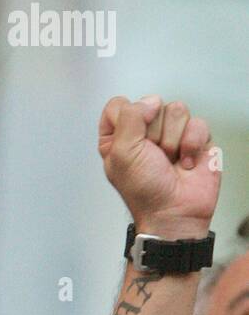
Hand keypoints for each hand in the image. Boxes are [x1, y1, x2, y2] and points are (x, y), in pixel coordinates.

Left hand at [98, 95, 218, 239]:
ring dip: (173, 141)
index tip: (129, 140)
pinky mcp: (195, 139)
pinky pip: (197, 123)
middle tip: (153, 157)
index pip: (119, 105)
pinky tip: (185, 163)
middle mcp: (143, 134)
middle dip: (153, 133)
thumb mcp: (121, 152)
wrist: (173, 213)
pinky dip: (192, 144)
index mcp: (118, 138)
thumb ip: (129, 117)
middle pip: (151, 104)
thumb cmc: (143, 191)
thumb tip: (150, 101)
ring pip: (176, 110)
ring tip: (169, 161)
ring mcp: (171, 135)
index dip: (127, 118)